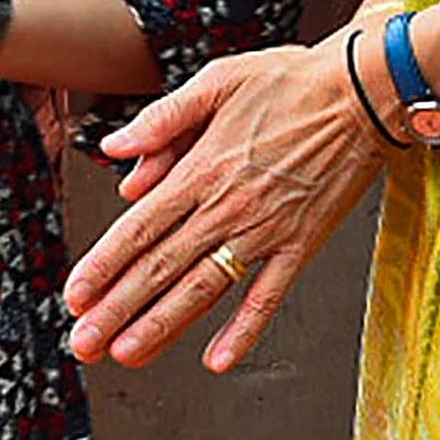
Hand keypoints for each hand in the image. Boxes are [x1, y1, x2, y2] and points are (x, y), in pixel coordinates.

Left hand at [63, 37, 391, 371]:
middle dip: (117, 309)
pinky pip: (269, 296)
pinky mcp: (302, 245)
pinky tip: (219, 360)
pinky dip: (244, 330)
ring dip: (162, 325)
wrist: (363, 92)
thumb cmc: (290, 80)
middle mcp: (227, 206)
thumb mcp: (216, 80)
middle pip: (161, 266)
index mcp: (202, 167)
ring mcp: (266, 230)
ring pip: (204, 288)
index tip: (75, 296)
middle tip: (85, 343)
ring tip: (127, 354)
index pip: (139, 227)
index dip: (103, 265)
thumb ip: (162, 120)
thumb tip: (115, 151)